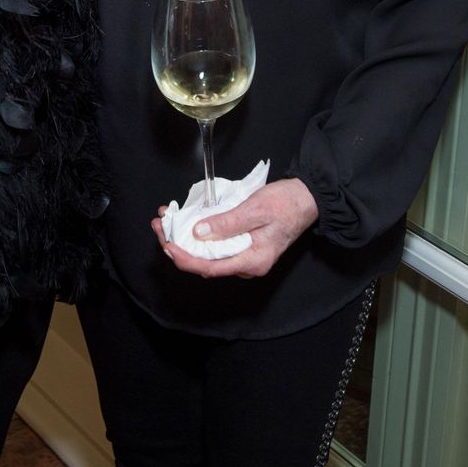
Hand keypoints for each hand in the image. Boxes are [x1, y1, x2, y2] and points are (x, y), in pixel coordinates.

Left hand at [151, 177, 318, 279]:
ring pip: (208, 255)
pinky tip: (185, 220)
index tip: (167, 245)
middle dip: (178, 246)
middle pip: (205, 263)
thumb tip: (199, 233)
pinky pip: (215, 246)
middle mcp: (247, 264)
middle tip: (160, 225)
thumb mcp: (255, 210)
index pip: (211, 268)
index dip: (185, 259)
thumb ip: (227, 224)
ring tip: (166, 220)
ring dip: (185, 239)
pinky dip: (198, 234)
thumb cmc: (286, 204)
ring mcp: (245, 256)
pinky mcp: (242, 245)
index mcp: (252, 261)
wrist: (307, 198)